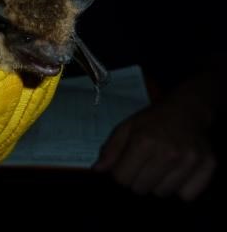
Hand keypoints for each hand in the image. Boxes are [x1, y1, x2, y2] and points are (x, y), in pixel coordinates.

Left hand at [93, 78, 216, 200]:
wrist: (187, 109)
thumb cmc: (153, 120)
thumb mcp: (127, 128)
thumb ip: (111, 149)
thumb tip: (97, 170)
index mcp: (144, 141)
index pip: (122, 179)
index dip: (120, 175)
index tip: (125, 167)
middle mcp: (167, 152)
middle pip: (141, 189)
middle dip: (137, 180)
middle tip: (144, 165)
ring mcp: (189, 160)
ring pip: (163, 194)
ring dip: (158, 185)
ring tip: (161, 167)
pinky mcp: (207, 166)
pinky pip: (187, 195)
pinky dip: (180, 189)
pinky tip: (177, 173)